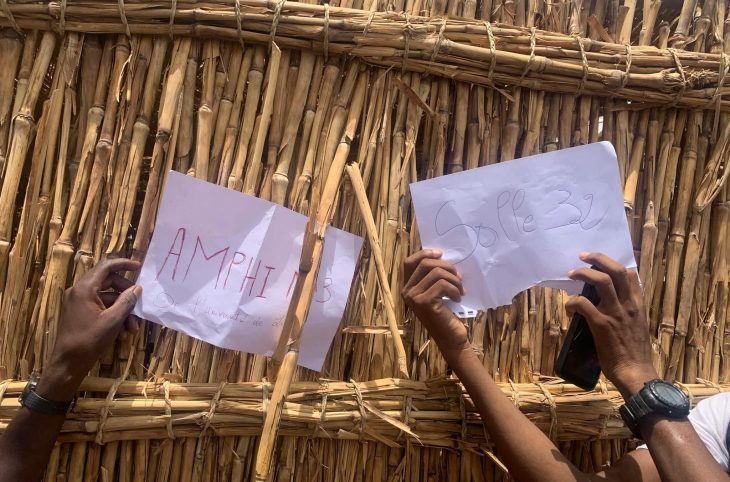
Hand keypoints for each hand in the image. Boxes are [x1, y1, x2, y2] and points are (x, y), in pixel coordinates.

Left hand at [36, 258, 141, 401]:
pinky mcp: (80, 313)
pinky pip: (101, 307)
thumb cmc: (89, 339)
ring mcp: (79, 302)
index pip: (106, 267)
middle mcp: (80, 291)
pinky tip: (123, 332)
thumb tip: (137, 288)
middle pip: (109, 282)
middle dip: (127, 295)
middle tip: (139, 305)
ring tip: (133, 328)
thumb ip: (126, 301)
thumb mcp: (113, 320)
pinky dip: (113, 316)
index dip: (124, 264)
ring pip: (107, 298)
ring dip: (122, 310)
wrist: (68, 362)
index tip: (139, 267)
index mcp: (85, 288)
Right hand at [402, 249, 467, 356]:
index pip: (409, 262)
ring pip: (436, 273)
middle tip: (459, 277)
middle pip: (425, 264)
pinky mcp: (424, 302)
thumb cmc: (446, 315)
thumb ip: (433, 277)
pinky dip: (455, 290)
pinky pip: (442, 284)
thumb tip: (441, 256)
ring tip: (460, 290)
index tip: (441, 254)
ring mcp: (414, 298)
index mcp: (407, 287)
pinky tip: (458, 299)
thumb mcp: (437, 292)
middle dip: (447, 266)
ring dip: (454, 280)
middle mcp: (406, 292)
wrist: (451, 338)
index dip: (424, 253)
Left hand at [566, 252, 656, 398]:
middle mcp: (629, 305)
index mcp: (638, 305)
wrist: (635, 373)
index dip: (615, 264)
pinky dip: (572, 302)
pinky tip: (568, 307)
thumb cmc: (634, 354)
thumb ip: (627, 312)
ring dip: (584, 273)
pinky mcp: (602, 324)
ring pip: (601, 281)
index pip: (631, 274)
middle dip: (598, 258)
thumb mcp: (637, 326)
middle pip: (616, 270)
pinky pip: (583, 304)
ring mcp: (615, 313)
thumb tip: (608, 304)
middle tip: (584, 256)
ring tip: (572, 273)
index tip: (601, 262)